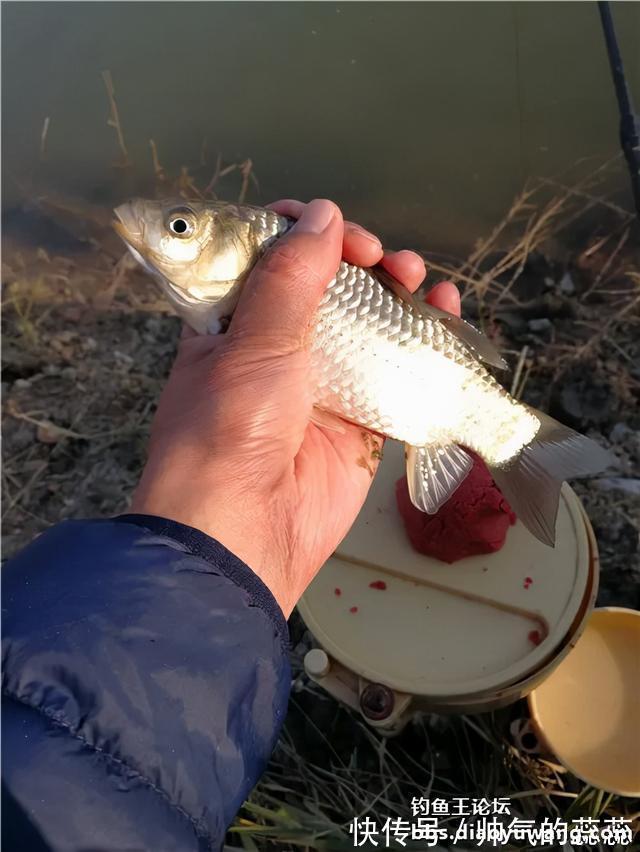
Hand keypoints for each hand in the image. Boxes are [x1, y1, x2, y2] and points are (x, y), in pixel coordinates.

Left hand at [131, 199, 459, 616]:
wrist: (244, 532)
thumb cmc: (230, 430)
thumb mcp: (254, 344)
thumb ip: (291, 278)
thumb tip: (322, 214)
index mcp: (232, 325)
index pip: (269, 261)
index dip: (303, 235)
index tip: (334, 230)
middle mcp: (275, 352)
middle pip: (326, 289)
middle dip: (360, 262)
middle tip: (384, 259)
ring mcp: (320, 387)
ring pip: (367, 327)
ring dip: (397, 295)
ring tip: (420, 279)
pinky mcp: (358, 423)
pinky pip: (396, 375)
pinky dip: (423, 344)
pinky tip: (446, 318)